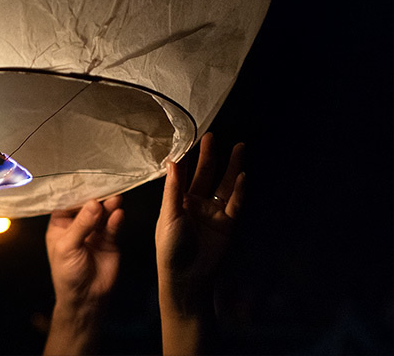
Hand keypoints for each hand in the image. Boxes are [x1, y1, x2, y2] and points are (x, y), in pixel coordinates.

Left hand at [44, 197, 123, 355]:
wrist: (86, 299)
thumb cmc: (67, 273)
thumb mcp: (68, 247)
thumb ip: (81, 225)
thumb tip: (94, 204)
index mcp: (60, 224)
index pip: (68, 203)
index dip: (76, 192)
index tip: (86, 178)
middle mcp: (78, 225)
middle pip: (88, 206)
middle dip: (96, 197)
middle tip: (105, 186)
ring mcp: (95, 232)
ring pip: (103, 214)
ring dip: (108, 206)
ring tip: (115, 198)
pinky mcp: (110, 240)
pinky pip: (113, 226)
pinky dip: (116, 220)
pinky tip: (118, 213)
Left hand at [155, 133, 243, 354]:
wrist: (186, 277)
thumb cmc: (170, 247)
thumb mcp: (169, 215)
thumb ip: (173, 188)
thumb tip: (173, 160)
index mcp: (177, 200)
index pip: (183, 173)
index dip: (187, 157)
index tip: (189, 137)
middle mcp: (196, 202)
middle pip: (206, 174)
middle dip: (209, 155)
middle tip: (212, 135)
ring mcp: (213, 212)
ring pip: (224, 185)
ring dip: (232, 167)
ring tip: (239, 147)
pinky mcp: (227, 223)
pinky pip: (235, 204)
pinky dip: (240, 191)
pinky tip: (243, 176)